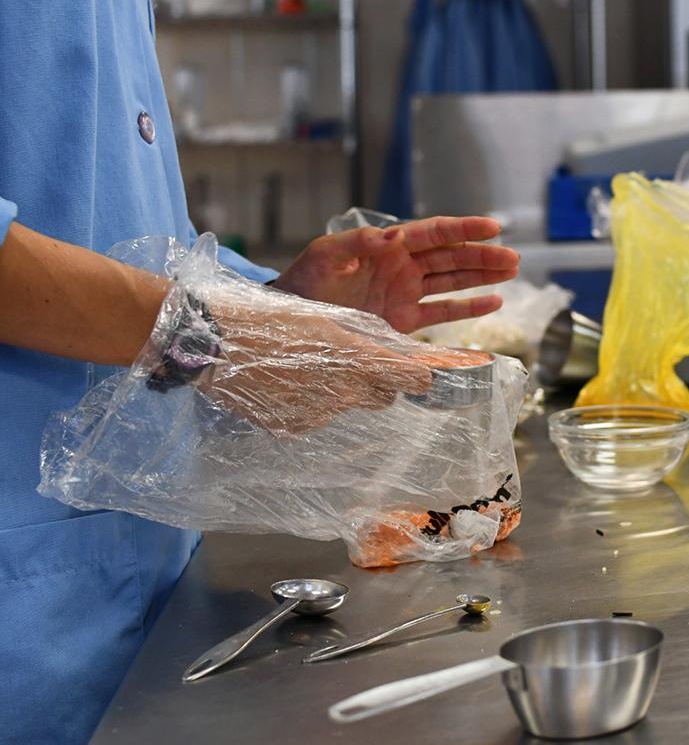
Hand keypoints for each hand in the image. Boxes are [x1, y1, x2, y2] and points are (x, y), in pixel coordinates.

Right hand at [201, 306, 434, 435]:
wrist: (211, 343)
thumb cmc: (267, 318)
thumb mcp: (321, 317)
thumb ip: (360, 339)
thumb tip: (387, 354)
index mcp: (353, 357)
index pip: (408, 377)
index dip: (417, 376)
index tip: (421, 374)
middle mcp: (341, 392)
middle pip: (382, 397)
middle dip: (377, 384)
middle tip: (354, 365)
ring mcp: (316, 414)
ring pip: (345, 406)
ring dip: (337, 392)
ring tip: (305, 369)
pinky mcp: (292, 428)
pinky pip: (313, 417)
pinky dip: (307, 404)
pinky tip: (284, 385)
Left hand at [272, 216, 519, 333]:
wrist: (292, 315)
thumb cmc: (305, 279)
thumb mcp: (325, 255)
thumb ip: (357, 243)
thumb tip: (392, 235)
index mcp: (388, 246)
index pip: (434, 232)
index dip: (464, 228)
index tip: (493, 226)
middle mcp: (403, 266)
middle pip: (452, 256)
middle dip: (483, 255)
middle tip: (513, 257)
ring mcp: (406, 292)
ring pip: (453, 281)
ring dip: (483, 276)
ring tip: (512, 271)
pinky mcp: (404, 320)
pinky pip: (442, 312)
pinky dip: (468, 308)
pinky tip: (494, 302)